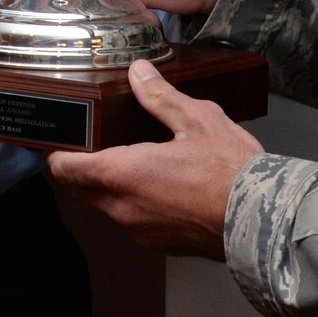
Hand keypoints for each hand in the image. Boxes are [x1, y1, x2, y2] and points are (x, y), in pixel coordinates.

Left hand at [46, 58, 262, 259]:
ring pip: (105, 207)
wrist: (260, 219)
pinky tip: (160, 186)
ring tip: (131, 161)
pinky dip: (134, 203)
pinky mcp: (158, 244)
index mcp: (122, 173)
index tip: (59, 140)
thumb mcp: (197, 119)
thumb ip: (160, 96)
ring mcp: (138, 230)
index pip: (65, 168)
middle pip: (79, 190)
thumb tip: (138, 72)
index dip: (57, 153)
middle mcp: (121, 207)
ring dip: (108, 187)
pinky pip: (131, 221)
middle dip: (79, 169)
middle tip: (91, 145)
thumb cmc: (230, 170)